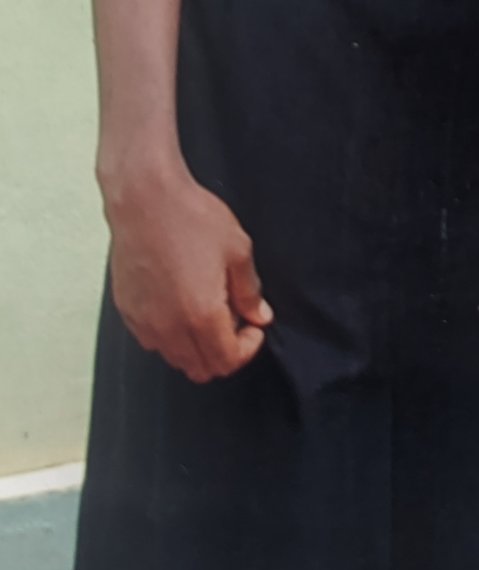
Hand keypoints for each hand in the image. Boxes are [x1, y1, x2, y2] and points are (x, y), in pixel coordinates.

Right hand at [105, 159, 272, 380]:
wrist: (145, 199)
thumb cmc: (191, 218)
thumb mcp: (237, 250)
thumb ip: (249, 291)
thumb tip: (259, 316)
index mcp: (201, 315)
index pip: (227, 361)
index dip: (247, 349)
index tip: (253, 327)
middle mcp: (169, 327)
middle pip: (200, 369)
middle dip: (223, 353)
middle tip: (234, 322)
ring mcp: (144, 322)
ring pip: (175, 359)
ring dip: (197, 347)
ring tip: (208, 312)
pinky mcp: (128, 311)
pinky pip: (152, 341)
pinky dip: (171, 336)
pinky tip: (181, 305)